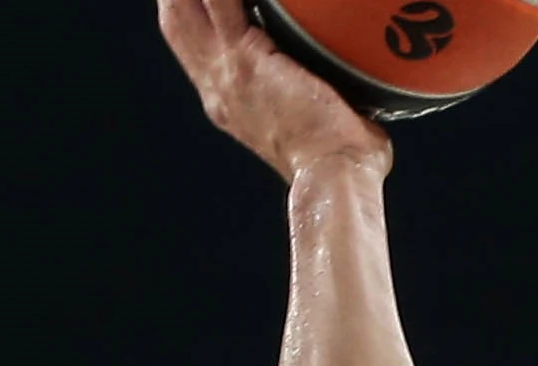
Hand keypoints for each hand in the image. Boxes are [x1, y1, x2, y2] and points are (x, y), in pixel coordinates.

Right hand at [156, 0, 390, 183]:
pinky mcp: (246, 59)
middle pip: (177, 22)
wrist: (332, 176)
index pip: (194, 50)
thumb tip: (360, 94)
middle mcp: (218, 87)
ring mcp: (228, 72)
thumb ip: (318, 98)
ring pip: (185, 10)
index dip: (189, 16)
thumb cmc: (337, 165)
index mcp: (230, 104)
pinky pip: (222, 3)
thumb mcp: (314, 125)